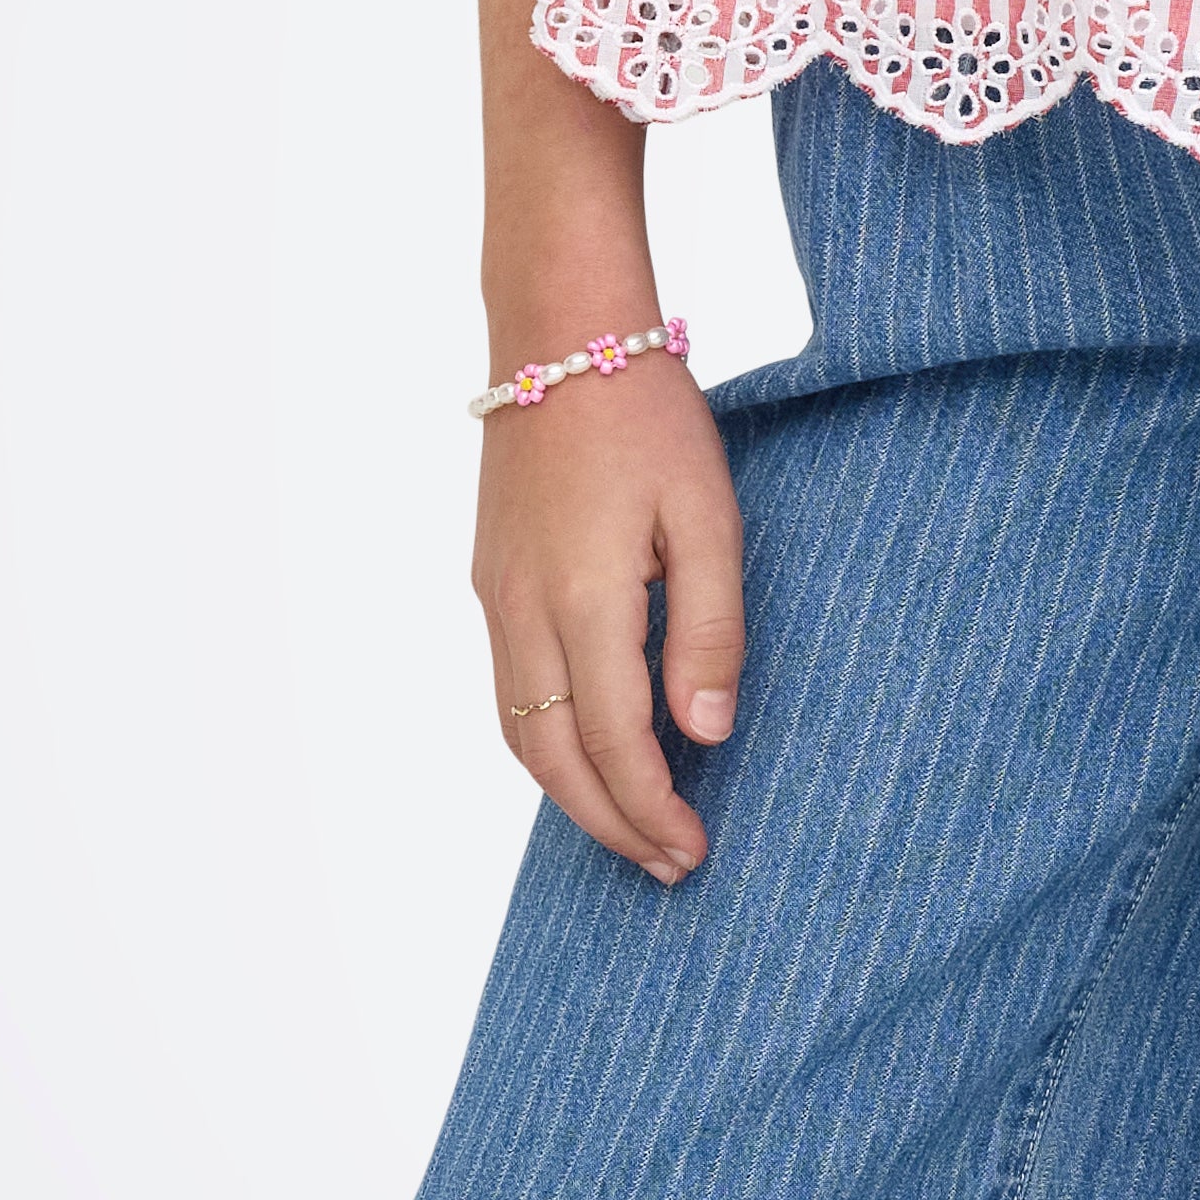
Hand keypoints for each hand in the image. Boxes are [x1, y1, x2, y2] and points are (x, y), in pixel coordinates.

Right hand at [473, 348, 742, 882]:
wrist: (558, 335)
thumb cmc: (647, 414)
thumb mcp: (708, 517)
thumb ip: (710, 629)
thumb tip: (707, 735)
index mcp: (582, 598)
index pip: (612, 742)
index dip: (651, 811)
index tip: (695, 851)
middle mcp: (521, 611)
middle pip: (552, 759)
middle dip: (611, 824)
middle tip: (670, 864)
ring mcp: (495, 598)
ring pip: (517, 734)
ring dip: (572, 794)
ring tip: (633, 827)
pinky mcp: (489, 581)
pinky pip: (507, 692)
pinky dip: (544, 745)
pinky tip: (589, 753)